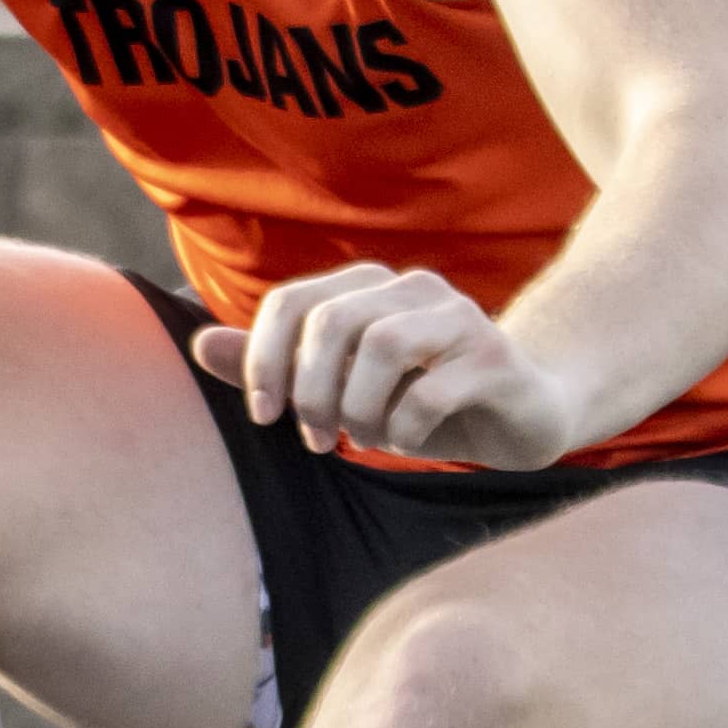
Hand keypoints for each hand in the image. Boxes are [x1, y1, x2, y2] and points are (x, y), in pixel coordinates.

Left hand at [205, 263, 578, 469]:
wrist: (528, 411)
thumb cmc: (423, 399)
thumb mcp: (343, 388)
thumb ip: (276, 365)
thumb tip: (200, 345)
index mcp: (370, 287)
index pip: (293, 302)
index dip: (264, 359)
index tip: (264, 414)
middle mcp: (415, 289)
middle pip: (334, 322)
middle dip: (311, 392)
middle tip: (318, 439)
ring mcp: (461, 319)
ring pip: (382, 346)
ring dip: (360, 408)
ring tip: (368, 437)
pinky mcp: (495, 360)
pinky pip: (429, 391)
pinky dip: (404, 428)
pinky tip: (408, 440)